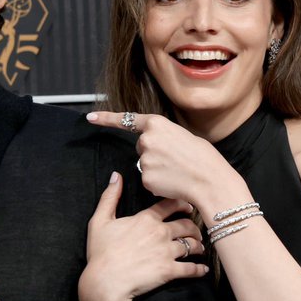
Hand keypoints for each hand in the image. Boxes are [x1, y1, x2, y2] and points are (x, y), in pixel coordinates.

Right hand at [80, 171, 206, 300]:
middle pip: (186, 225)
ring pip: (192, 245)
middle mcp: (160, 233)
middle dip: (194, 227)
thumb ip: (109, 197)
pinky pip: (191, 268)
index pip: (170, 205)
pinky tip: (203, 269)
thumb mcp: (99, 221)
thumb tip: (116, 176)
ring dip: (198, 246)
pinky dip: (199, 269)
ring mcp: (167, 252)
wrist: (106, 281)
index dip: (182, 204)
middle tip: (196, 230)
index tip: (188, 206)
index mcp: (146, 219)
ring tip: (200, 248)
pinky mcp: (170, 271)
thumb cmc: (101, 253)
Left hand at [86, 111, 235, 208]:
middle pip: (141, 147)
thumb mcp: (184, 136)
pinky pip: (148, 180)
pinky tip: (173, 182)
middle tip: (176, 159)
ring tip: (178, 171)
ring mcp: (144, 160)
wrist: (210, 180)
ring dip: (157, 169)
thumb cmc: (204, 158)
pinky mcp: (145, 178)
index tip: (90, 117)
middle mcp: (146, 140)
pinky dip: (158, 183)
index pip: (128, 119)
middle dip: (154, 153)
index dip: (106, 118)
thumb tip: (155, 149)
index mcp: (157, 124)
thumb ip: (165, 138)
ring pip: (145, 165)